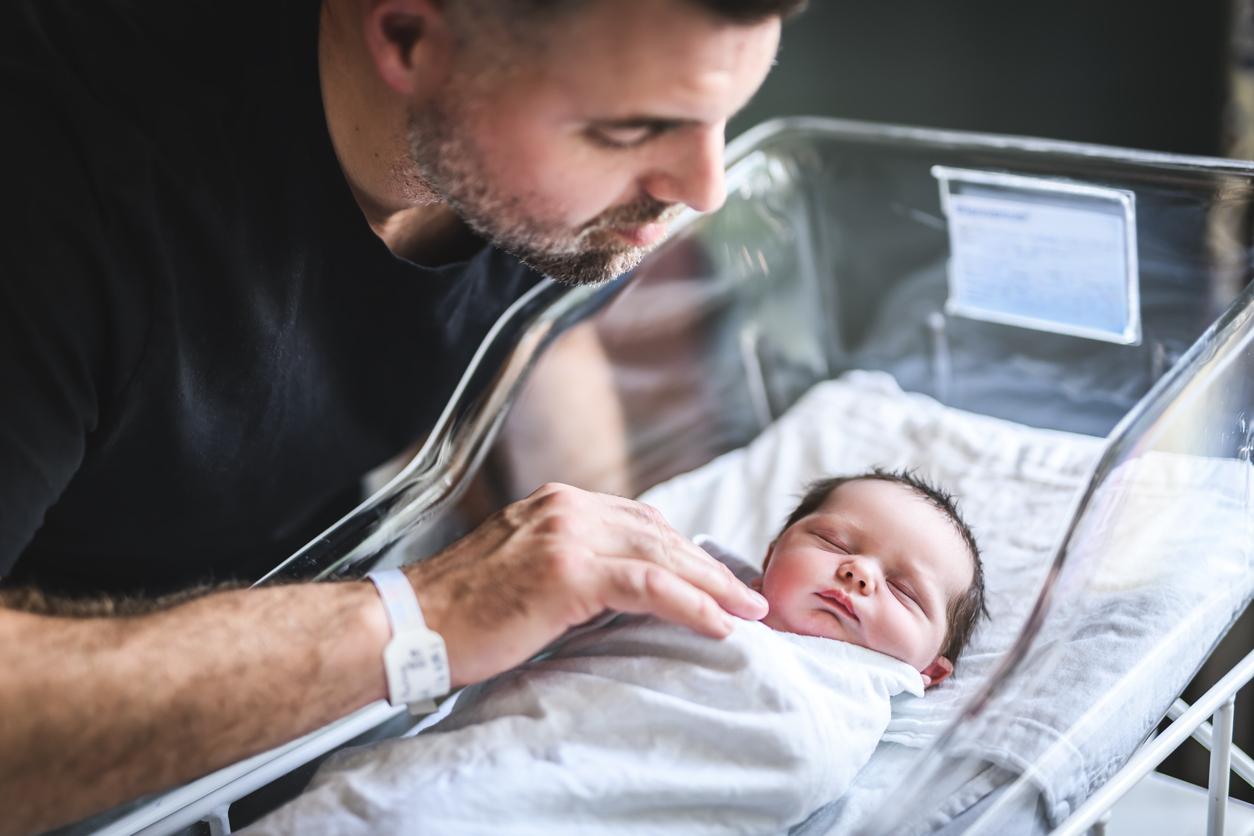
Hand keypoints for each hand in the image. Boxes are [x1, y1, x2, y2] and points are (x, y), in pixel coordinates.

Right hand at [404, 482, 768, 686]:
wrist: (408, 626)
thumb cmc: (461, 612)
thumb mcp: (525, 572)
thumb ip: (574, 567)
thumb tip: (625, 593)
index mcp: (559, 505)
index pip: (642, 521)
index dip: (686, 551)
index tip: (717, 578)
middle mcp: (567, 508)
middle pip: (660, 534)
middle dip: (710, 566)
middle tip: (749, 595)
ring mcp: (567, 535)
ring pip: (661, 555)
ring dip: (713, 585)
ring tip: (747, 611)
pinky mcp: (566, 572)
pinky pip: (646, 585)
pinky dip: (689, 603)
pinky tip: (717, 623)